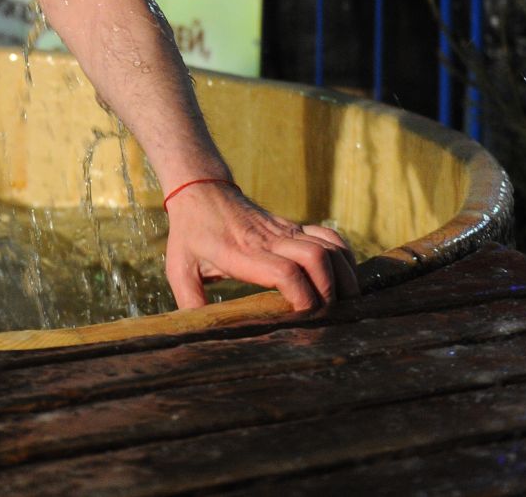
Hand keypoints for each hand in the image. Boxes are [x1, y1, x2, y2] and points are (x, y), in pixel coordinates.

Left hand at [164, 180, 359, 310]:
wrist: (201, 191)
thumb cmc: (190, 234)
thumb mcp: (179, 268)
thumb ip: (189, 302)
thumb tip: (199, 333)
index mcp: (242, 253)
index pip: (284, 273)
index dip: (302, 298)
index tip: (304, 320)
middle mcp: (270, 239)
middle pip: (316, 259)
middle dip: (329, 292)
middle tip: (328, 317)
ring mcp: (285, 230)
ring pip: (328, 247)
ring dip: (343, 276)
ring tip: (345, 304)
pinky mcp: (294, 226)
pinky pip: (330, 236)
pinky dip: (345, 256)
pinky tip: (347, 278)